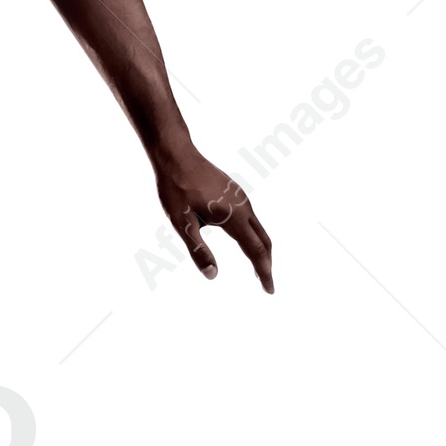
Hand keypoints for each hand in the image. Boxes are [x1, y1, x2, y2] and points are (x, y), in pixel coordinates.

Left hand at [154, 148, 273, 292]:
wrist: (175, 154)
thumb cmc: (175, 188)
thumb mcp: (181, 223)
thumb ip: (198, 250)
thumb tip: (213, 276)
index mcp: (233, 216)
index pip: (255, 250)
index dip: (264, 272)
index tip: (270, 291)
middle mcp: (244, 206)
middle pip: (264, 241)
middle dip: (266, 264)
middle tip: (266, 285)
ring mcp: (242, 198)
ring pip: (259, 229)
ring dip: (261, 250)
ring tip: (258, 269)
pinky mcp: (236, 193)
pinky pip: (252, 219)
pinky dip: (254, 236)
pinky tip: (244, 242)